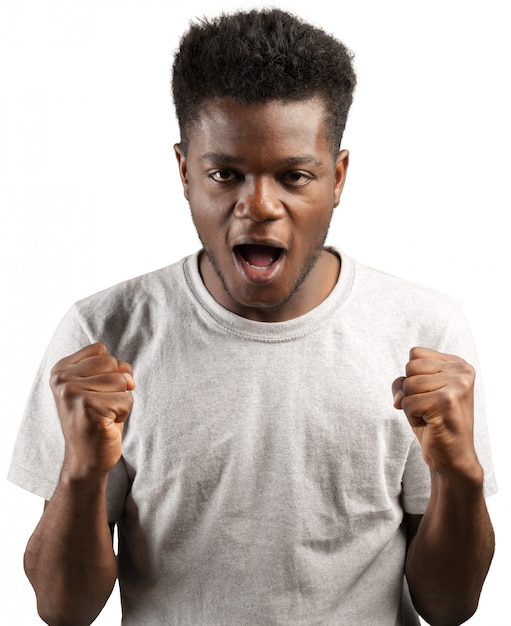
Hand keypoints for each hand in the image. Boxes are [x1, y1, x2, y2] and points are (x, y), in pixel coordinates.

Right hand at [50, 343, 134, 475]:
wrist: (86, 459)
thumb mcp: (103, 386)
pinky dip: (123, 414)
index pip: (101, 350)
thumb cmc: (97, 418)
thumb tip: (128, 378)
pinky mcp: (88, 408)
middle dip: (116, 386)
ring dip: (120, 401)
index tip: (95, 391)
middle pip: (112, 363)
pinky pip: (126, 400)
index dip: (109, 370)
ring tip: (103, 414)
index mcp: (60, 369)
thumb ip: (116, 370)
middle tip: (100, 406)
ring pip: (121, 381)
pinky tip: (106, 424)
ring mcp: (72, 393)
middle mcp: (62, 379)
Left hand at [392, 347, 480, 477]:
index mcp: (458, 364)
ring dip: (411, 406)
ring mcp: (457, 385)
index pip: (415, 353)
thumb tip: (398, 396)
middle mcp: (462, 371)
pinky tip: (430, 424)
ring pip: (408, 385)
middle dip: (410, 391)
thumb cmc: (434, 422)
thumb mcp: (417, 394)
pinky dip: (412, 417)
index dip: (412, 377)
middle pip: (410, 367)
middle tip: (429, 408)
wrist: (452, 456)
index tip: (429, 394)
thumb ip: (403, 382)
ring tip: (430, 416)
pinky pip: (408, 403)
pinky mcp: (447, 401)